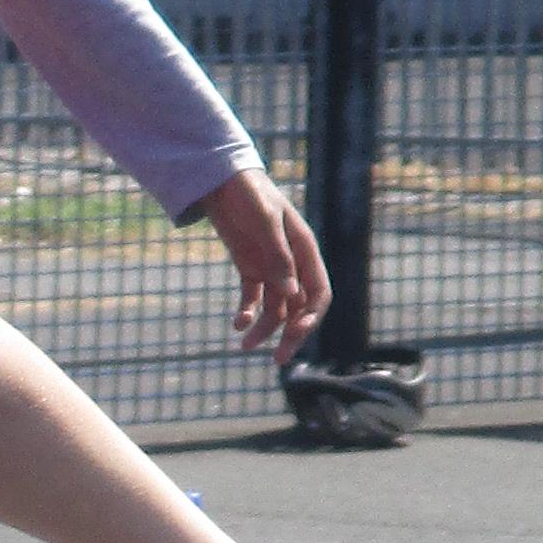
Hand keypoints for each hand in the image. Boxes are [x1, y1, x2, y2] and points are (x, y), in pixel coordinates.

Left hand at [197, 169, 329, 353]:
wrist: (223, 182)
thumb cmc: (249, 195)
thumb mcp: (264, 221)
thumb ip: (278, 257)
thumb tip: (290, 295)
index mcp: (305, 251)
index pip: (319, 293)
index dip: (311, 317)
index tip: (295, 334)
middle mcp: (293, 264)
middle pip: (299, 308)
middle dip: (291, 334)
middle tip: (278, 359)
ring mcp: (272, 268)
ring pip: (276, 308)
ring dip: (264, 329)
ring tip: (244, 345)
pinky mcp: (251, 270)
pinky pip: (253, 299)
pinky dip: (247, 314)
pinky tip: (237, 324)